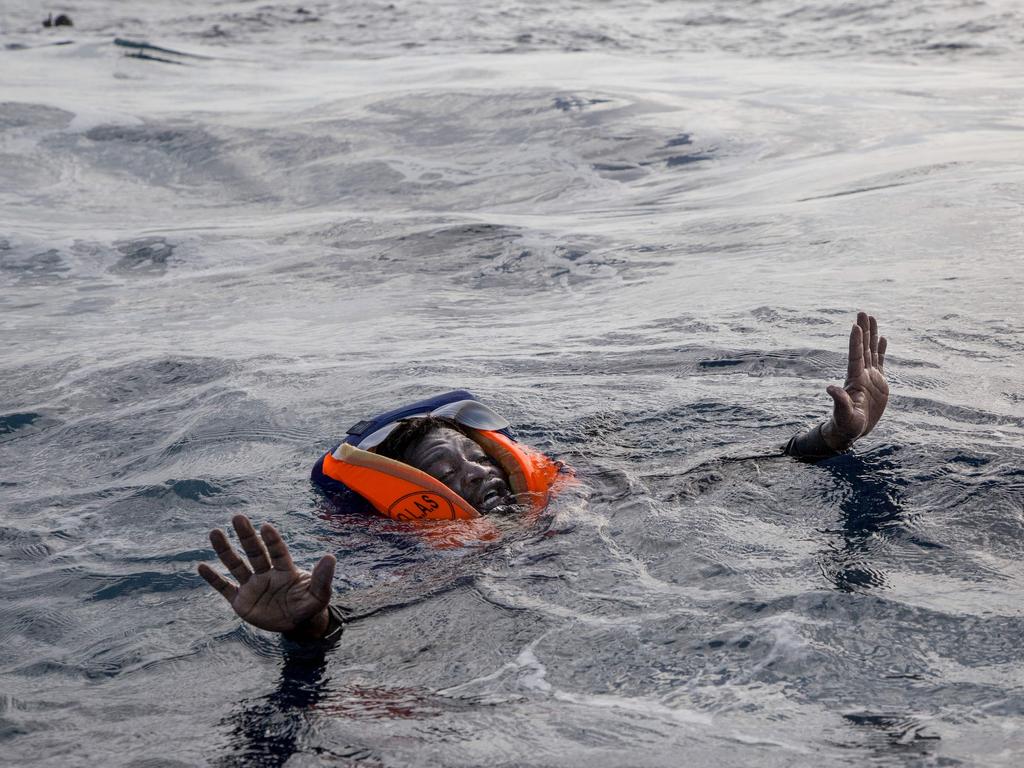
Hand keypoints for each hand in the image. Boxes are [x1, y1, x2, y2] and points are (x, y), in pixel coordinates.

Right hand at [198, 515, 335, 638]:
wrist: (297, 624)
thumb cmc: (309, 605)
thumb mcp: (319, 595)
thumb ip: (322, 577)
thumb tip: (330, 557)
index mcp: (285, 570)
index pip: (277, 552)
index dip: (272, 541)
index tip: (266, 527)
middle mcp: (266, 573)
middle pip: (255, 552)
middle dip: (247, 536)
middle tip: (238, 517)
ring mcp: (252, 586)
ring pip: (236, 565)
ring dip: (225, 551)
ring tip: (215, 533)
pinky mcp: (241, 601)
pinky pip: (225, 588)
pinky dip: (214, 579)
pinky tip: (201, 567)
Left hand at [822, 312, 888, 450]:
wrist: (852, 429)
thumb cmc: (846, 424)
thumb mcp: (844, 414)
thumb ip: (839, 401)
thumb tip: (829, 388)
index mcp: (854, 380)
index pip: (855, 356)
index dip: (856, 341)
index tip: (855, 326)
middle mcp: (861, 374)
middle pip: (863, 348)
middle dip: (864, 330)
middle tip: (863, 312)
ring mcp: (870, 377)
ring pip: (872, 351)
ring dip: (872, 335)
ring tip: (872, 318)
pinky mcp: (878, 382)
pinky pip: (880, 361)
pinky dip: (881, 349)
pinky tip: (882, 338)